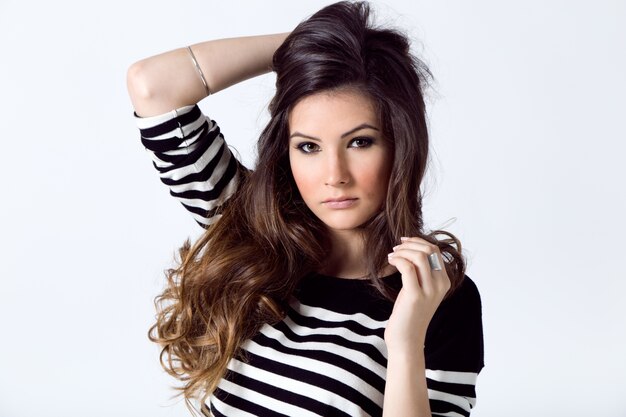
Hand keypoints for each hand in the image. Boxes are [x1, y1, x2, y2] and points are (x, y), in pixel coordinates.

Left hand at [384, 237, 450, 355]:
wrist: (406, 339)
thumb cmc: (409, 313)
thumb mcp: (419, 289)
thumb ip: (421, 271)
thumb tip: (411, 248)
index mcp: (444, 281)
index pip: (435, 250)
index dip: (418, 241)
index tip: (403, 242)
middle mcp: (441, 285)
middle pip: (429, 250)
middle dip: (410, 244)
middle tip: (396, 248)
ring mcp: (429, 291)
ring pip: (419, 256)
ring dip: (403, 251)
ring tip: (392, 255)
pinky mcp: (415, 296)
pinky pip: (408, 268)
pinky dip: (398, 260)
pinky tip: (390, 261)